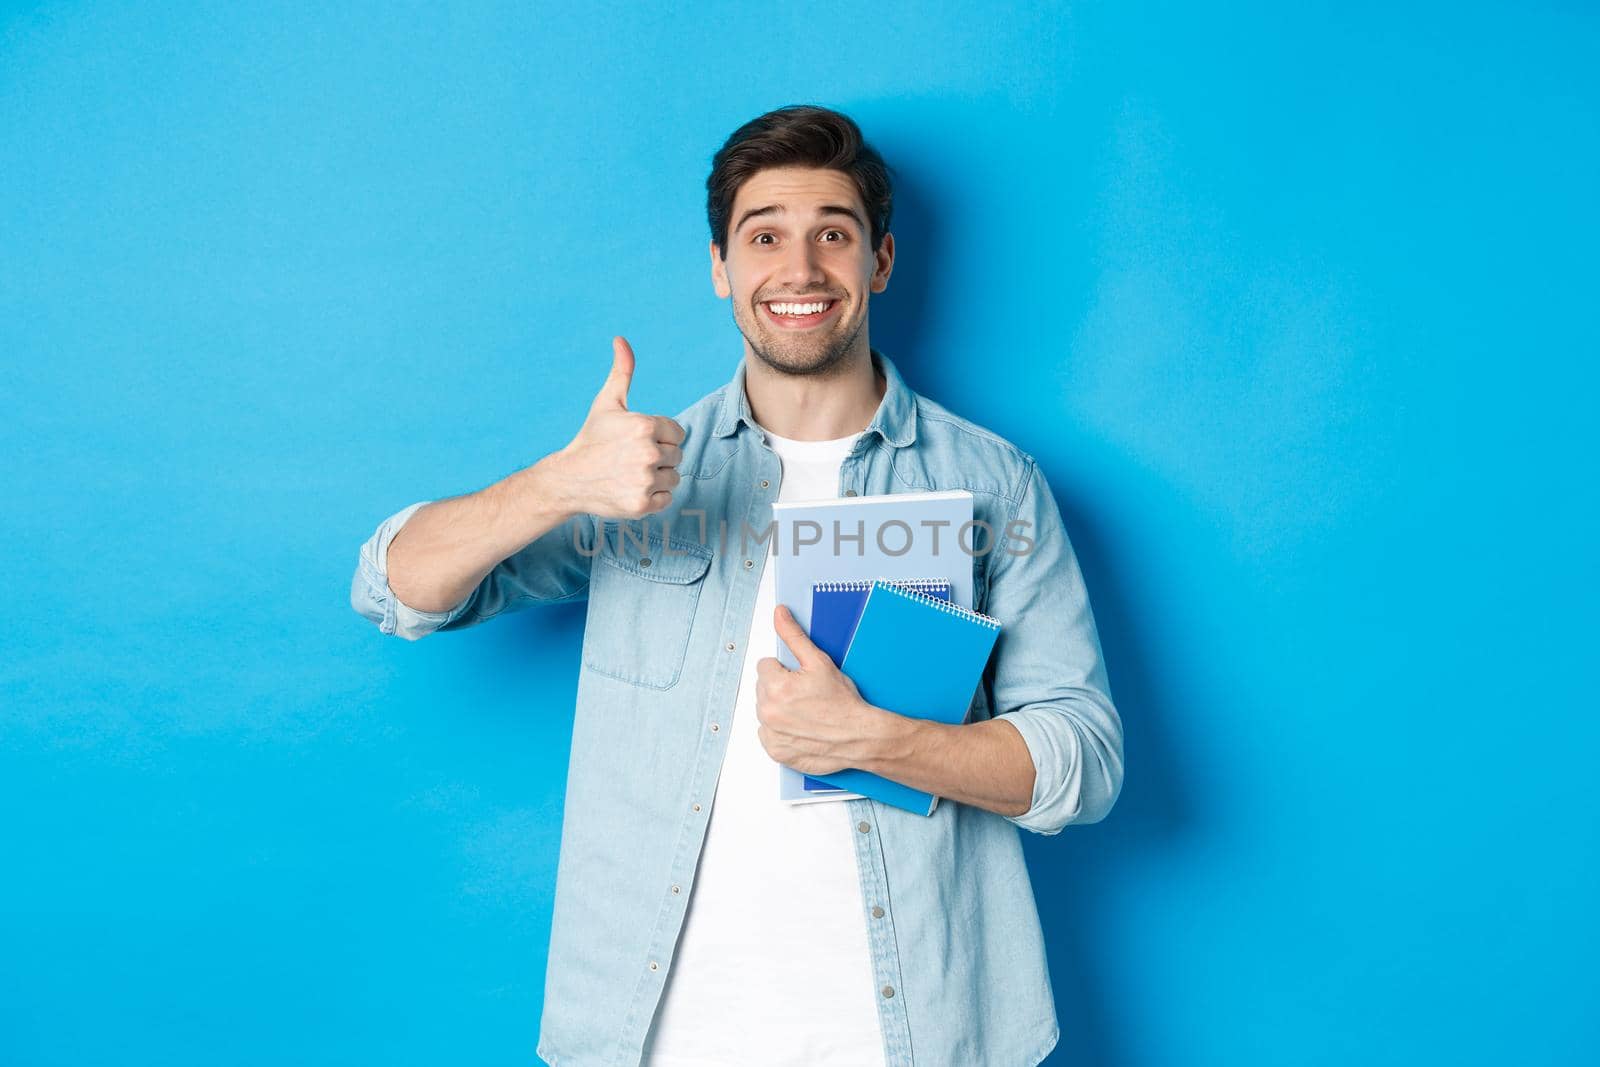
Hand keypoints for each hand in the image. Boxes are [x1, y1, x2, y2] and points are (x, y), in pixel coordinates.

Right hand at [548, 337, 686, 519]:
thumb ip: (622, 372)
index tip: (637, 441)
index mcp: (644, 426)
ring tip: (630, 473)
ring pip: (673, 478)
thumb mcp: (607, 403)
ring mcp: (645, 481)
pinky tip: (631, 489)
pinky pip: (667, 499)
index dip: (660, 437)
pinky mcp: (642, 505)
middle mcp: (647, 454)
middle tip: (630, 459)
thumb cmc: (591, 439)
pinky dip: (653, 498)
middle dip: (659, 457)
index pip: (677, 433)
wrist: (568, 479)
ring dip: (657, 477)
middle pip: (677, 456)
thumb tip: (620, 339)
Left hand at [755, 604, 889, 775]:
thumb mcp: (820, 662)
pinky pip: (768, 734)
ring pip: (765, 710)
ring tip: (805, 712)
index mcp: (776, 687)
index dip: (785, 670)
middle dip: (780, 688)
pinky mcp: (776, 751)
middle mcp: (769, 712)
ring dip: (779, 709)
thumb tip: (780, 615)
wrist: (859, 738)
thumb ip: (794, 636)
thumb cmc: (843, 703)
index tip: (801, 679)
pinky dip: (781, 731)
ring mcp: (771, 734)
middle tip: (806, 695)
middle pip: (763, 688)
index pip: (765, 666)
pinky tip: (801, 727)